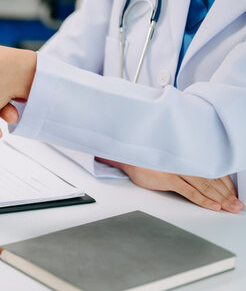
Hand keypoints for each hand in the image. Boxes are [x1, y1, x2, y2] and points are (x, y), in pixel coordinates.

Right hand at [98, 158, 243, 212]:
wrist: (128, 155)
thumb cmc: (149, 159)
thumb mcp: (172, 159)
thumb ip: (188, 167)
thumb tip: (206, 180)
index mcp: (189, 156)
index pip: (214, 171)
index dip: (227, 184)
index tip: (234, 194)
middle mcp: (185, 161)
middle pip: (212, 180)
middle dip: (227, 194)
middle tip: (237, 205)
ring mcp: (177, 169)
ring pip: (205, 186)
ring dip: (220, 198)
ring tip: (230, 207)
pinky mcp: (167, 178)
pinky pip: (190, 191)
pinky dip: (204, 200)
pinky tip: (213, 206)